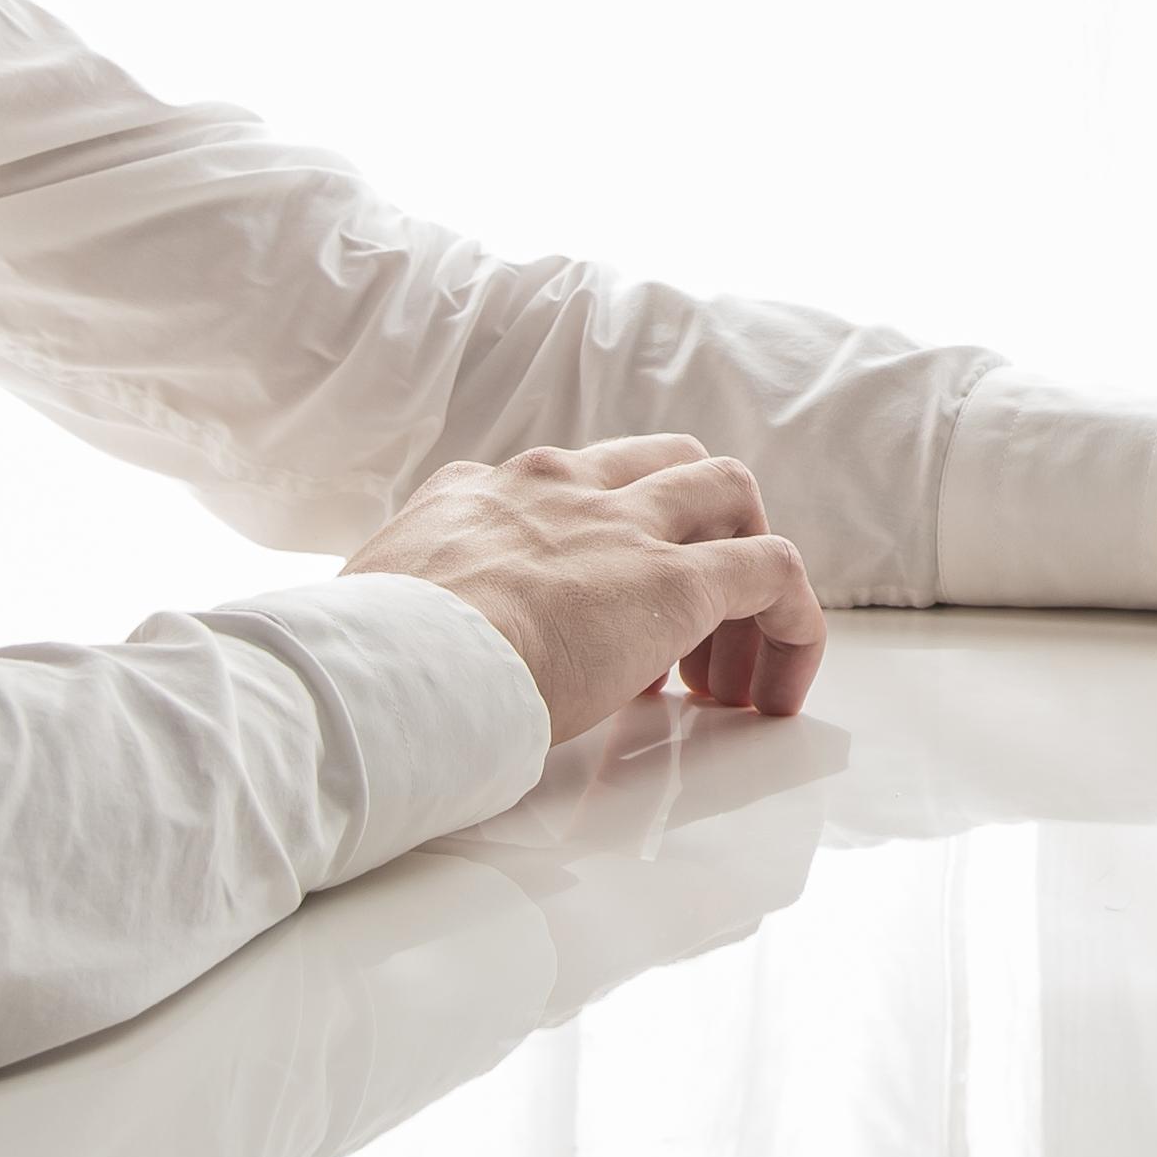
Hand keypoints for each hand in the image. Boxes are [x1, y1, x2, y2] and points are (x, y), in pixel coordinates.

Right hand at [341, 436, 829, 742]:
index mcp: (477, 494)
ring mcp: (623, 527)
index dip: (595, 551)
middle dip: (689, 532)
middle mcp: (558, 488)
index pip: (564, 489)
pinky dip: (793, 623)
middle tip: (680, 641)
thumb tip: (398, 660)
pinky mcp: (677, 582)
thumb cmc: (362, 666)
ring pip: (728, 494)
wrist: (389, 672)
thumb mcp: (370, 612)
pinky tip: (779, 690)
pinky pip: (773, 571)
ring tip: (733, 677)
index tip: (588, 631)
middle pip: (663, 466)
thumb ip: (403, 613)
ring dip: (745, 570)